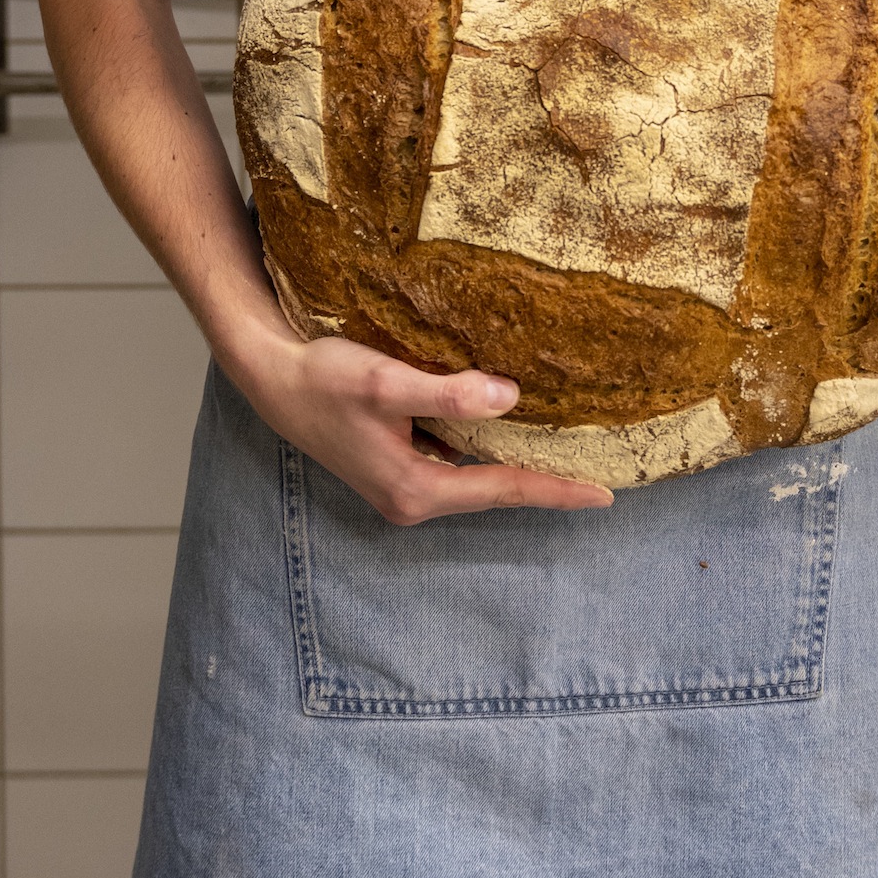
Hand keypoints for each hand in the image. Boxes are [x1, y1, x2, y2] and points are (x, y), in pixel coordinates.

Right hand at [222, 327, 613, 524]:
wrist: (273, 380)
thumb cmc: (325, 380)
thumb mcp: (386, 383)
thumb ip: (447, 394)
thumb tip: (509, 398)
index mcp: (416, 488)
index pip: (503, 489)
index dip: (556, 490)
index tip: (604, 497)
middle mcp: (412, 497)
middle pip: (494, 491)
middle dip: (544, 485)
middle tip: (599, 482)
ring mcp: (403, 486)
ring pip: (476, 478)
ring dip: (516, 469)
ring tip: (567, 459)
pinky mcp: (396, 466)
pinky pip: (457, 464)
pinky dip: (488, 453)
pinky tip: (510, 434)